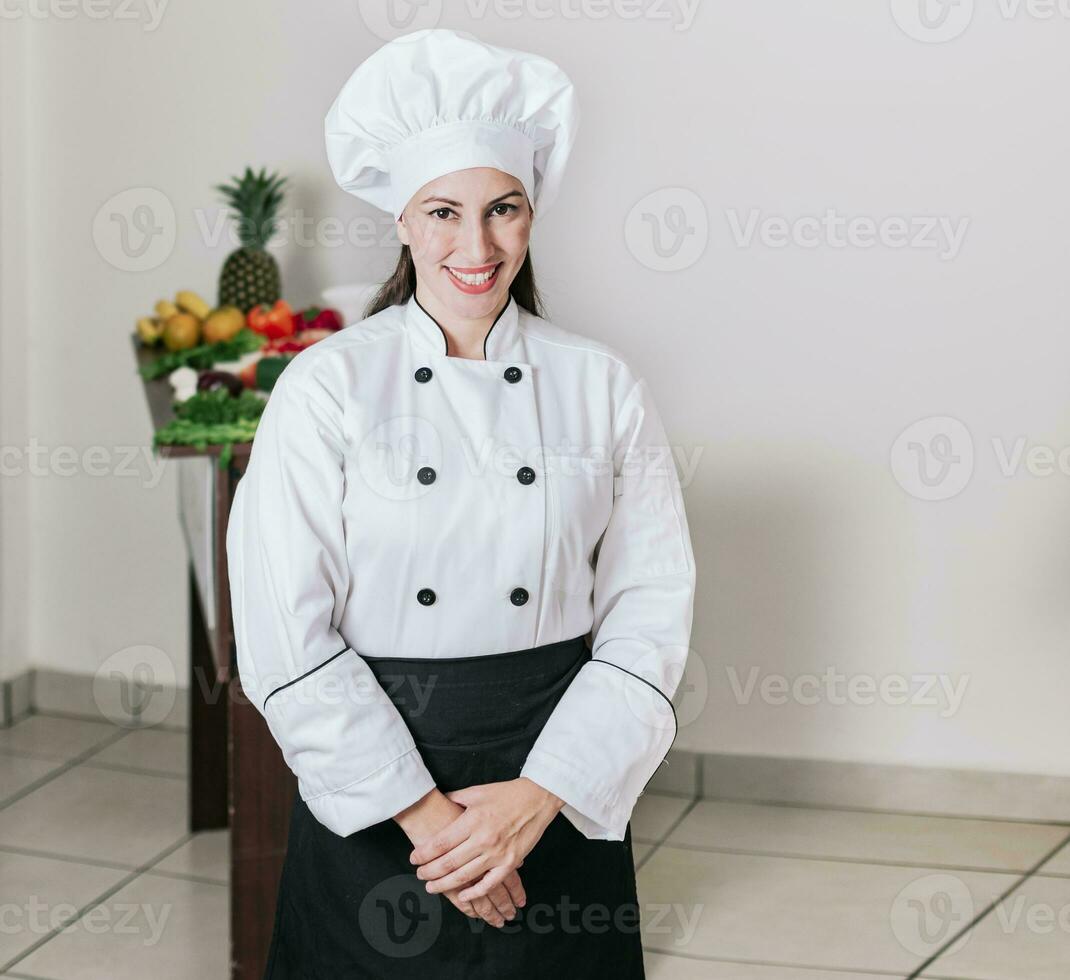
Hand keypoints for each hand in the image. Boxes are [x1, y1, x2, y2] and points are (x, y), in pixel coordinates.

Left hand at [408, 777, 563, 903]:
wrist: (538, 797)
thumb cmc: (507, 793)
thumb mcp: (477, 791)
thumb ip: (455, 798)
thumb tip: (439, 802)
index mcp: (472, 820)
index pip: (440, 843)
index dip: (423, 853)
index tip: (414, 859)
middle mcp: (482, 839)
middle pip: (448, 862)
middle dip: (429, 872)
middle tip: (419, 875)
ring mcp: (497, 853)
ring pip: (464, 876)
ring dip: (445, 885)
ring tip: (432, 887)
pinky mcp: (510, 862)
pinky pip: (489, 884)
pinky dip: (475, 893)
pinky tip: (463, 897)